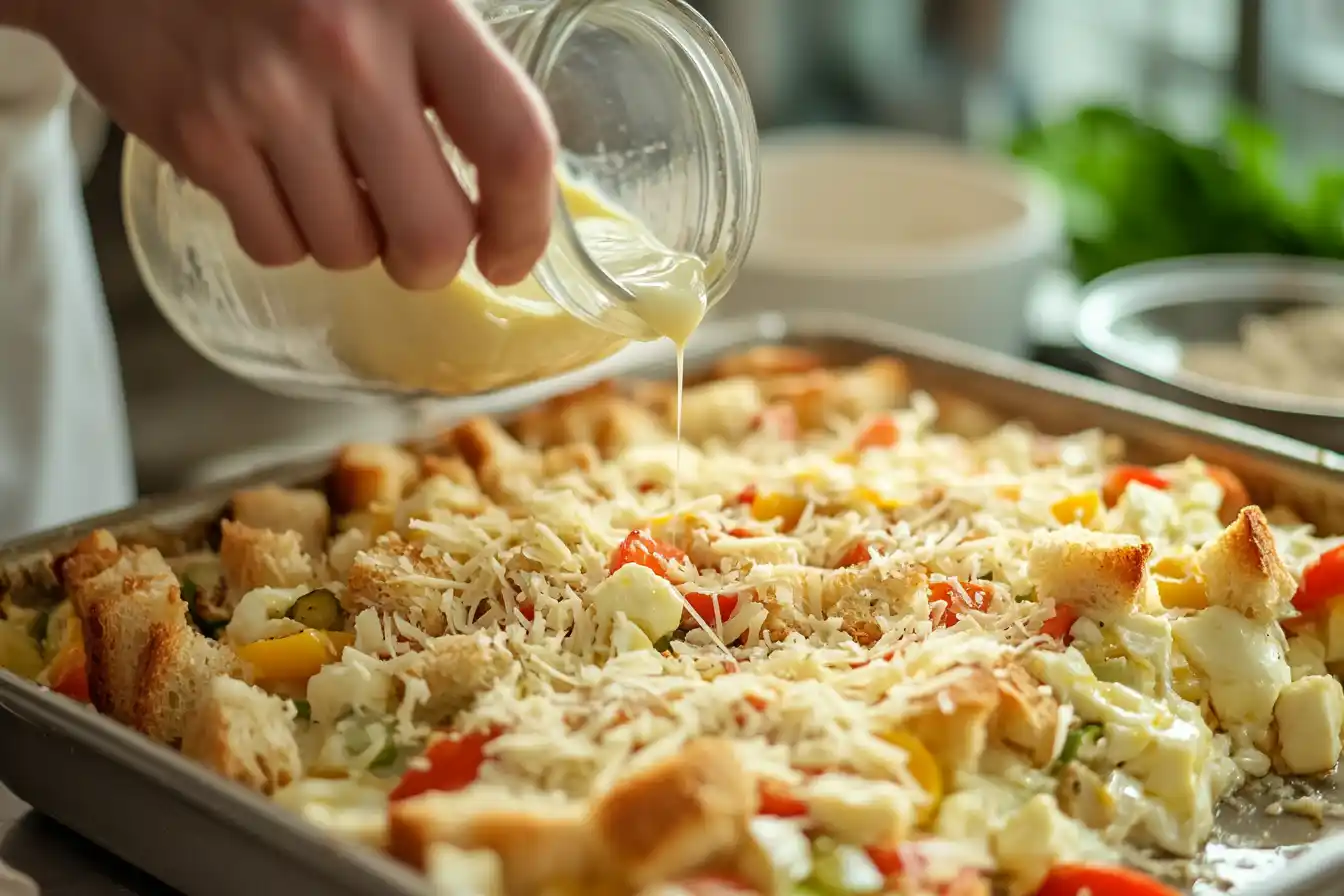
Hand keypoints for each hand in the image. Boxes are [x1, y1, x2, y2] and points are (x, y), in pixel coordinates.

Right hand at [34, 0, 556, 288]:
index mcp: (419, 2)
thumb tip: (512, 177)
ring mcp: (266, 96)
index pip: (513, 141)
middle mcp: (348, 50)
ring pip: (349, 250)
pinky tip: (271, 175)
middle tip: (417, 245)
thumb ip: (452, 61)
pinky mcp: (199, 135)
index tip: (510, 257)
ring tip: (327, 178)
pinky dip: (283, 233)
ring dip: (350, 239)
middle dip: (430, 262)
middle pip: (432, 232)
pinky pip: (275, 245)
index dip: (525, 224)